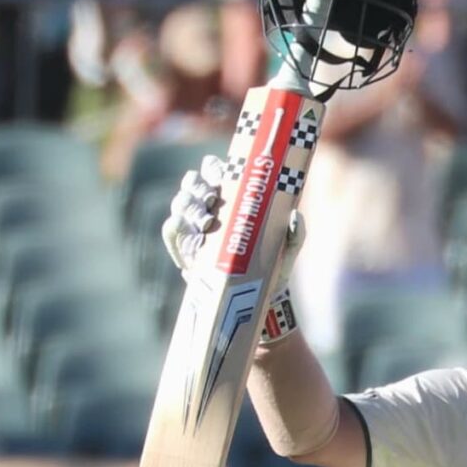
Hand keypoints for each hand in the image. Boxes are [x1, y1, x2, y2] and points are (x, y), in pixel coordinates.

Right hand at [161, 151, 304, 340]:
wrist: (255, 298)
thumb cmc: (271, 266)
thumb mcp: (286, 250)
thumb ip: (294, 234)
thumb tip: (295, 216)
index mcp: (230, 198)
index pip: (214, 171)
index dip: (213, 168)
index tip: (222, 174)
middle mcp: (207, 207)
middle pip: (192, 182)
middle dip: (198, 185)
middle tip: (212, 199)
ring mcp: (191, 225)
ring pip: (180, 201)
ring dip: (190, 206)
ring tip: (207, 221)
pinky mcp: (181, 246)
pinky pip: (171, 229)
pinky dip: (178, 226)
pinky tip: (194, 234)